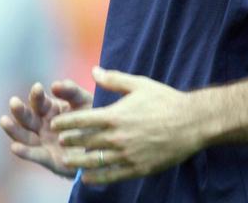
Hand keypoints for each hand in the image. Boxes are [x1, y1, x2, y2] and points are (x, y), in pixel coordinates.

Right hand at [0, 79, 93, 177]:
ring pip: (25, 136)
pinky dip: (24, 152)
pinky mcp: (49, 159)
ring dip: (13, 129)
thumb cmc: (93, 118)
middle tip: (14, 102)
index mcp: (51, 110)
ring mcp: (44, 142)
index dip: (37, 95)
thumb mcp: (84, 101)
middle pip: (28, 118)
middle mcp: (43, 125)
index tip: (38, 87)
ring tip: (4, 121)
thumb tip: (55, 84)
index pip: (40, 102)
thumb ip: (71, 92)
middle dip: (20, 110)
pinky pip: (34, 155)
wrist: (104, 144)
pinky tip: (14, 147)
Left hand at [51, 66, 204, 184]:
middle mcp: (117, 137)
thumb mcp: (140, 85)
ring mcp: (126, 155)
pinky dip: (96, 177)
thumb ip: (114, 79)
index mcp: (115, 115)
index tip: (55, 123)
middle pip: (84, 142)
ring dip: (77, 161)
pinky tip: (87, 177)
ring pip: (94, 161)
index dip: (65, 122)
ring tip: (66, 160)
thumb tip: (94, 70)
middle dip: (69, 141)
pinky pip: (110, 175)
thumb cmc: (166, 100)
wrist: (192, 122)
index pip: (82, 120)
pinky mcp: (137, 168)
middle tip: (59, 141)